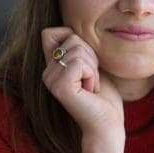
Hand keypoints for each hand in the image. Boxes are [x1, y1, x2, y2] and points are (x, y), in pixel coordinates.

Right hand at [40, 27, 123, 142]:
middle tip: (92, 80)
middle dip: (91, 57)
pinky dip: (92, 75)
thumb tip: (70, 27)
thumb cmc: (104, 98)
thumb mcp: (91, 65)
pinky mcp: (60, 86)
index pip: (50, 32)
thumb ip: (78, 48)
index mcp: (51, 67)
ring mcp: (50, 80)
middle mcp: (46, 72)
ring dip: (93, 68)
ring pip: (77, 50)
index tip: (87, 65)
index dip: (73, 39)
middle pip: (71, 38)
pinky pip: (79, 63)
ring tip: (91, 87)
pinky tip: (90, 91)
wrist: (107, 125)